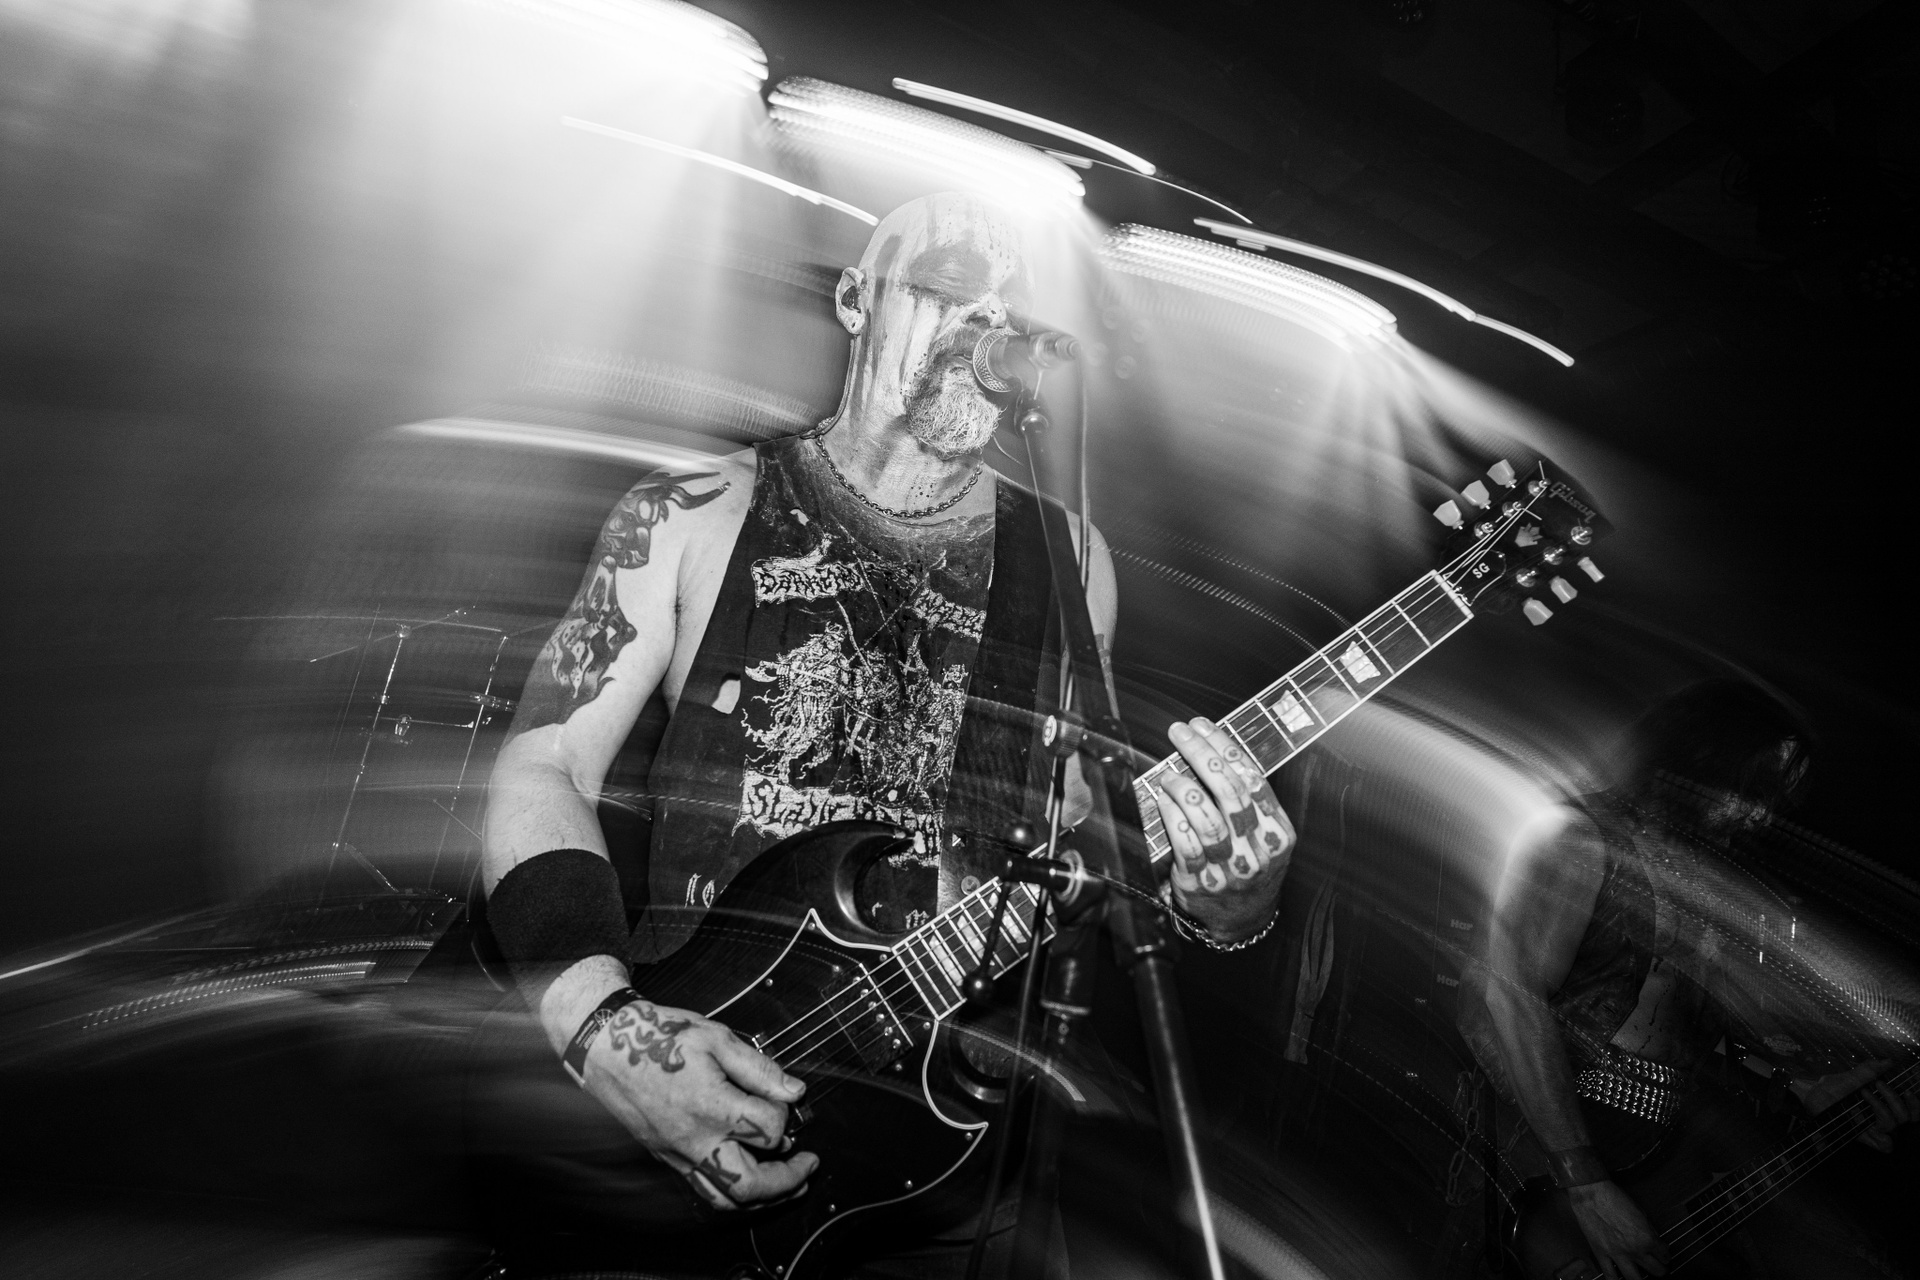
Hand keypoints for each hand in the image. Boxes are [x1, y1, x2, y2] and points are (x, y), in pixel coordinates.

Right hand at [584, 998, 818, 1208]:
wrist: (605, 1047)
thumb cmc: (656, 1037)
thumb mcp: (715, 1038)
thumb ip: (759, 1068)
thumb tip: (793, 1090)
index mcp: (710, 1107)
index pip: (768, 1128)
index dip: (785, 1112)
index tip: (785, 1098)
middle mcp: (694, 1140)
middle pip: (749, 1186)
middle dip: (787, 1182)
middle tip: (807, 1166)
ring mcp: (678, 1154)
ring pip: (724, 1200)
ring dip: (763, 1198)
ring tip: (787, 1185)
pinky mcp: (667, 1157)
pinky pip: (704, 1190)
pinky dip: (733, 1193)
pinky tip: (748, 1176)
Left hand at [1151, 716, 1294, 942]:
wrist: (1243, 919)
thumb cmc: (1251, 866)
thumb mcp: (1265, 836)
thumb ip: (1249, 802)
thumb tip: (1215, 753)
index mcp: (1278, 832)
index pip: (1252, 780)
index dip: (1226, 748)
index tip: (1204, 727)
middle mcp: (1257, 850)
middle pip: (1229, 793)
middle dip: (1201, 755)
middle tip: (1180, 734)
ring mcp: (1229, 868)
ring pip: (1206, 818)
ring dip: (1183, 787)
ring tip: (1168, 771)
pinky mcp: (1201, 880)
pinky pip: (1184, 842)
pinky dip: (1172, 816)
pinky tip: (1163, 798)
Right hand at [1568, 1179, 1667, 1279]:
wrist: (1592, 1194)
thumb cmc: (1614, 1198)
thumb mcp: (1640, 1212)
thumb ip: (1649, 1229)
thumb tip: (1653, 1238)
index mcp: (1646, 1237)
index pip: (1664, 1253)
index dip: (1666, 1254)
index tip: (1664, 1254)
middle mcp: (1635, 1249)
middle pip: (1656, 1270)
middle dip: (1661, 1270)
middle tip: (1661, 1268)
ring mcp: (1618, 1254)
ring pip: (1635, 1279)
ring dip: (1642, 1279)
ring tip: (1643, 1277)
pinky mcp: (1601, 1254)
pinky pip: (1610, 1275)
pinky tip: (1619, 1279)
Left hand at [1799, 1059, 1918, 1152]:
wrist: (1808, 1098)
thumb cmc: (1829, 1088)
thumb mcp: (1849, 1077)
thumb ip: (1869, 1070)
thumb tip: (1888, 1061)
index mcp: (1882, 1102)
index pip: (1912, 1108)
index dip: (1916, 1103)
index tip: (1910, 1089)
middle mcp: (1881, 1116)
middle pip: (1908, 1117)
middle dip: (1897, 1099)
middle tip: (1879, 1084)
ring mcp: (1873, 1127)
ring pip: (1894, 1124)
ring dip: (1882, 1106)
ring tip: (1864, 1092)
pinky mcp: (1863, 1137)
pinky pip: (1885, 1145)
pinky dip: (1881, 1135)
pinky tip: (1867, 1120)